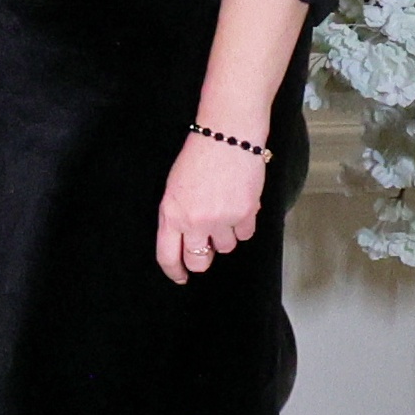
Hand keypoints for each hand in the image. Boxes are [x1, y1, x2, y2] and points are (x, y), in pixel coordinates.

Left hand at [157, 129, 267, 283]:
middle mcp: (195, 222)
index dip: (175, 271)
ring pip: (226, 247)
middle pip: (199, 261)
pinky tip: (239, 205)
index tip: (181, 277)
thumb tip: (187, 239)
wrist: (226, 137)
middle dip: (203, 258)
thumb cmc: (197, 158)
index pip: (168, 256)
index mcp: (171, 214)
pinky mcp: (245, 215)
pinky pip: (246, 235)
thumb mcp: (174, 188)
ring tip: (224, 210)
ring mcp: (221, 220)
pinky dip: (243, 225)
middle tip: (208, 246)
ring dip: (226, 236)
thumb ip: (178, 216)